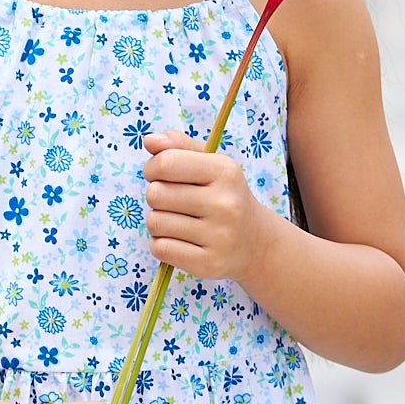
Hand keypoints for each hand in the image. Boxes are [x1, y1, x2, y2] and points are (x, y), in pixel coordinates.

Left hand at [142, 130, 269, 281]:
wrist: (255, 242)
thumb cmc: (224, 196)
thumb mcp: (210, 164)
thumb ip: (178, 146)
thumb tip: (149, 140)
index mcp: (225, 172)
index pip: (166, 163)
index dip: (152, 168)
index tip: (159, 174)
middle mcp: (224, 204)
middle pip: (156, 194)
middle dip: (156, 196)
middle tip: (173, 201)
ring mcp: (218, 236)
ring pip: (155, 222)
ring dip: (158, 221)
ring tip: (178, 221)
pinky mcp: (207, 263)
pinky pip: (160, 248)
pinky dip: (161, 244)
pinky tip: (179, 240)